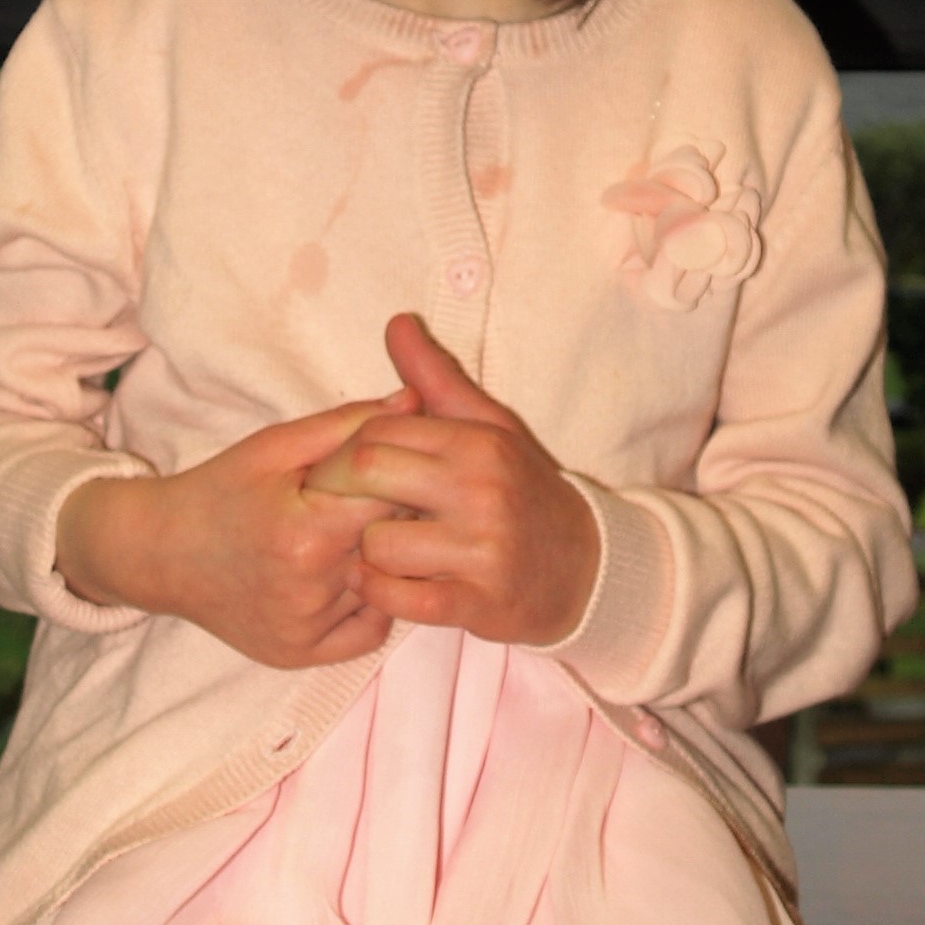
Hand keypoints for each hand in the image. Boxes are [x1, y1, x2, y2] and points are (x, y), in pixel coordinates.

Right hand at [56, 395, 414, 669]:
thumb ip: (350, 425)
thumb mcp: (276, 446)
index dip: (399, 478)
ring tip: (345, 537)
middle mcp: (309, 588)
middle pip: (394, 545)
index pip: (394, 499)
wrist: (161, 554)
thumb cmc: (220, 490)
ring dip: (380, 561)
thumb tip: (417, 400)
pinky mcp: (302, 656)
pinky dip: (368, 604)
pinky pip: (369, 631)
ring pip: (384, 587)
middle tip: (368, 504)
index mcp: (305, 530)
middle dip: (395, 519)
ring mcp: (306, 629)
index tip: (388, 470)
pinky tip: (340, 576)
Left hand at [303, 314, 600, 648]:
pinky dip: (379, 592)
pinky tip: (387, 582)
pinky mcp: (477, 602)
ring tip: (377, 547)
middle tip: (338, 506)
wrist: (586, 569)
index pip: (377, 429)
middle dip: (340, 492)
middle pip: (366, 474)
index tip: (338, 470)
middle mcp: (481, 490)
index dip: (343, 450)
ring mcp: (481, 549)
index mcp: (478, 442)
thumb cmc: (522, 491)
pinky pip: (398, 598)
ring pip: (376, 543)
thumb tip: (396, 322)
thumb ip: (436, 378)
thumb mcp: (488, 427)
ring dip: (364, 551)